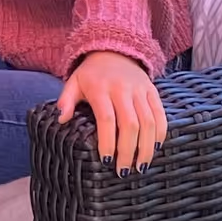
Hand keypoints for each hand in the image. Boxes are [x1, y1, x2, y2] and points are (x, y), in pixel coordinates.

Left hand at [56, 50, 166, 175]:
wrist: (114, 49)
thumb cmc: (91, 74)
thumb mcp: (73, 82)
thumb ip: (66, 100)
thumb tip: (61, 119)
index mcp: (100, 88)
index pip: (106, 119)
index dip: (107, 142)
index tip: (105, 161)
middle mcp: (122, 88)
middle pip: (130, 124)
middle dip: (128, 151)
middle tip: (123, 171)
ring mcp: (140, 89)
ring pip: (148, 122)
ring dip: (146, 147)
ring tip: (140, 166)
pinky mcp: (152, 90)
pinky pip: (160, 114)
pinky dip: (160, 133)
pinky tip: (154, 148)